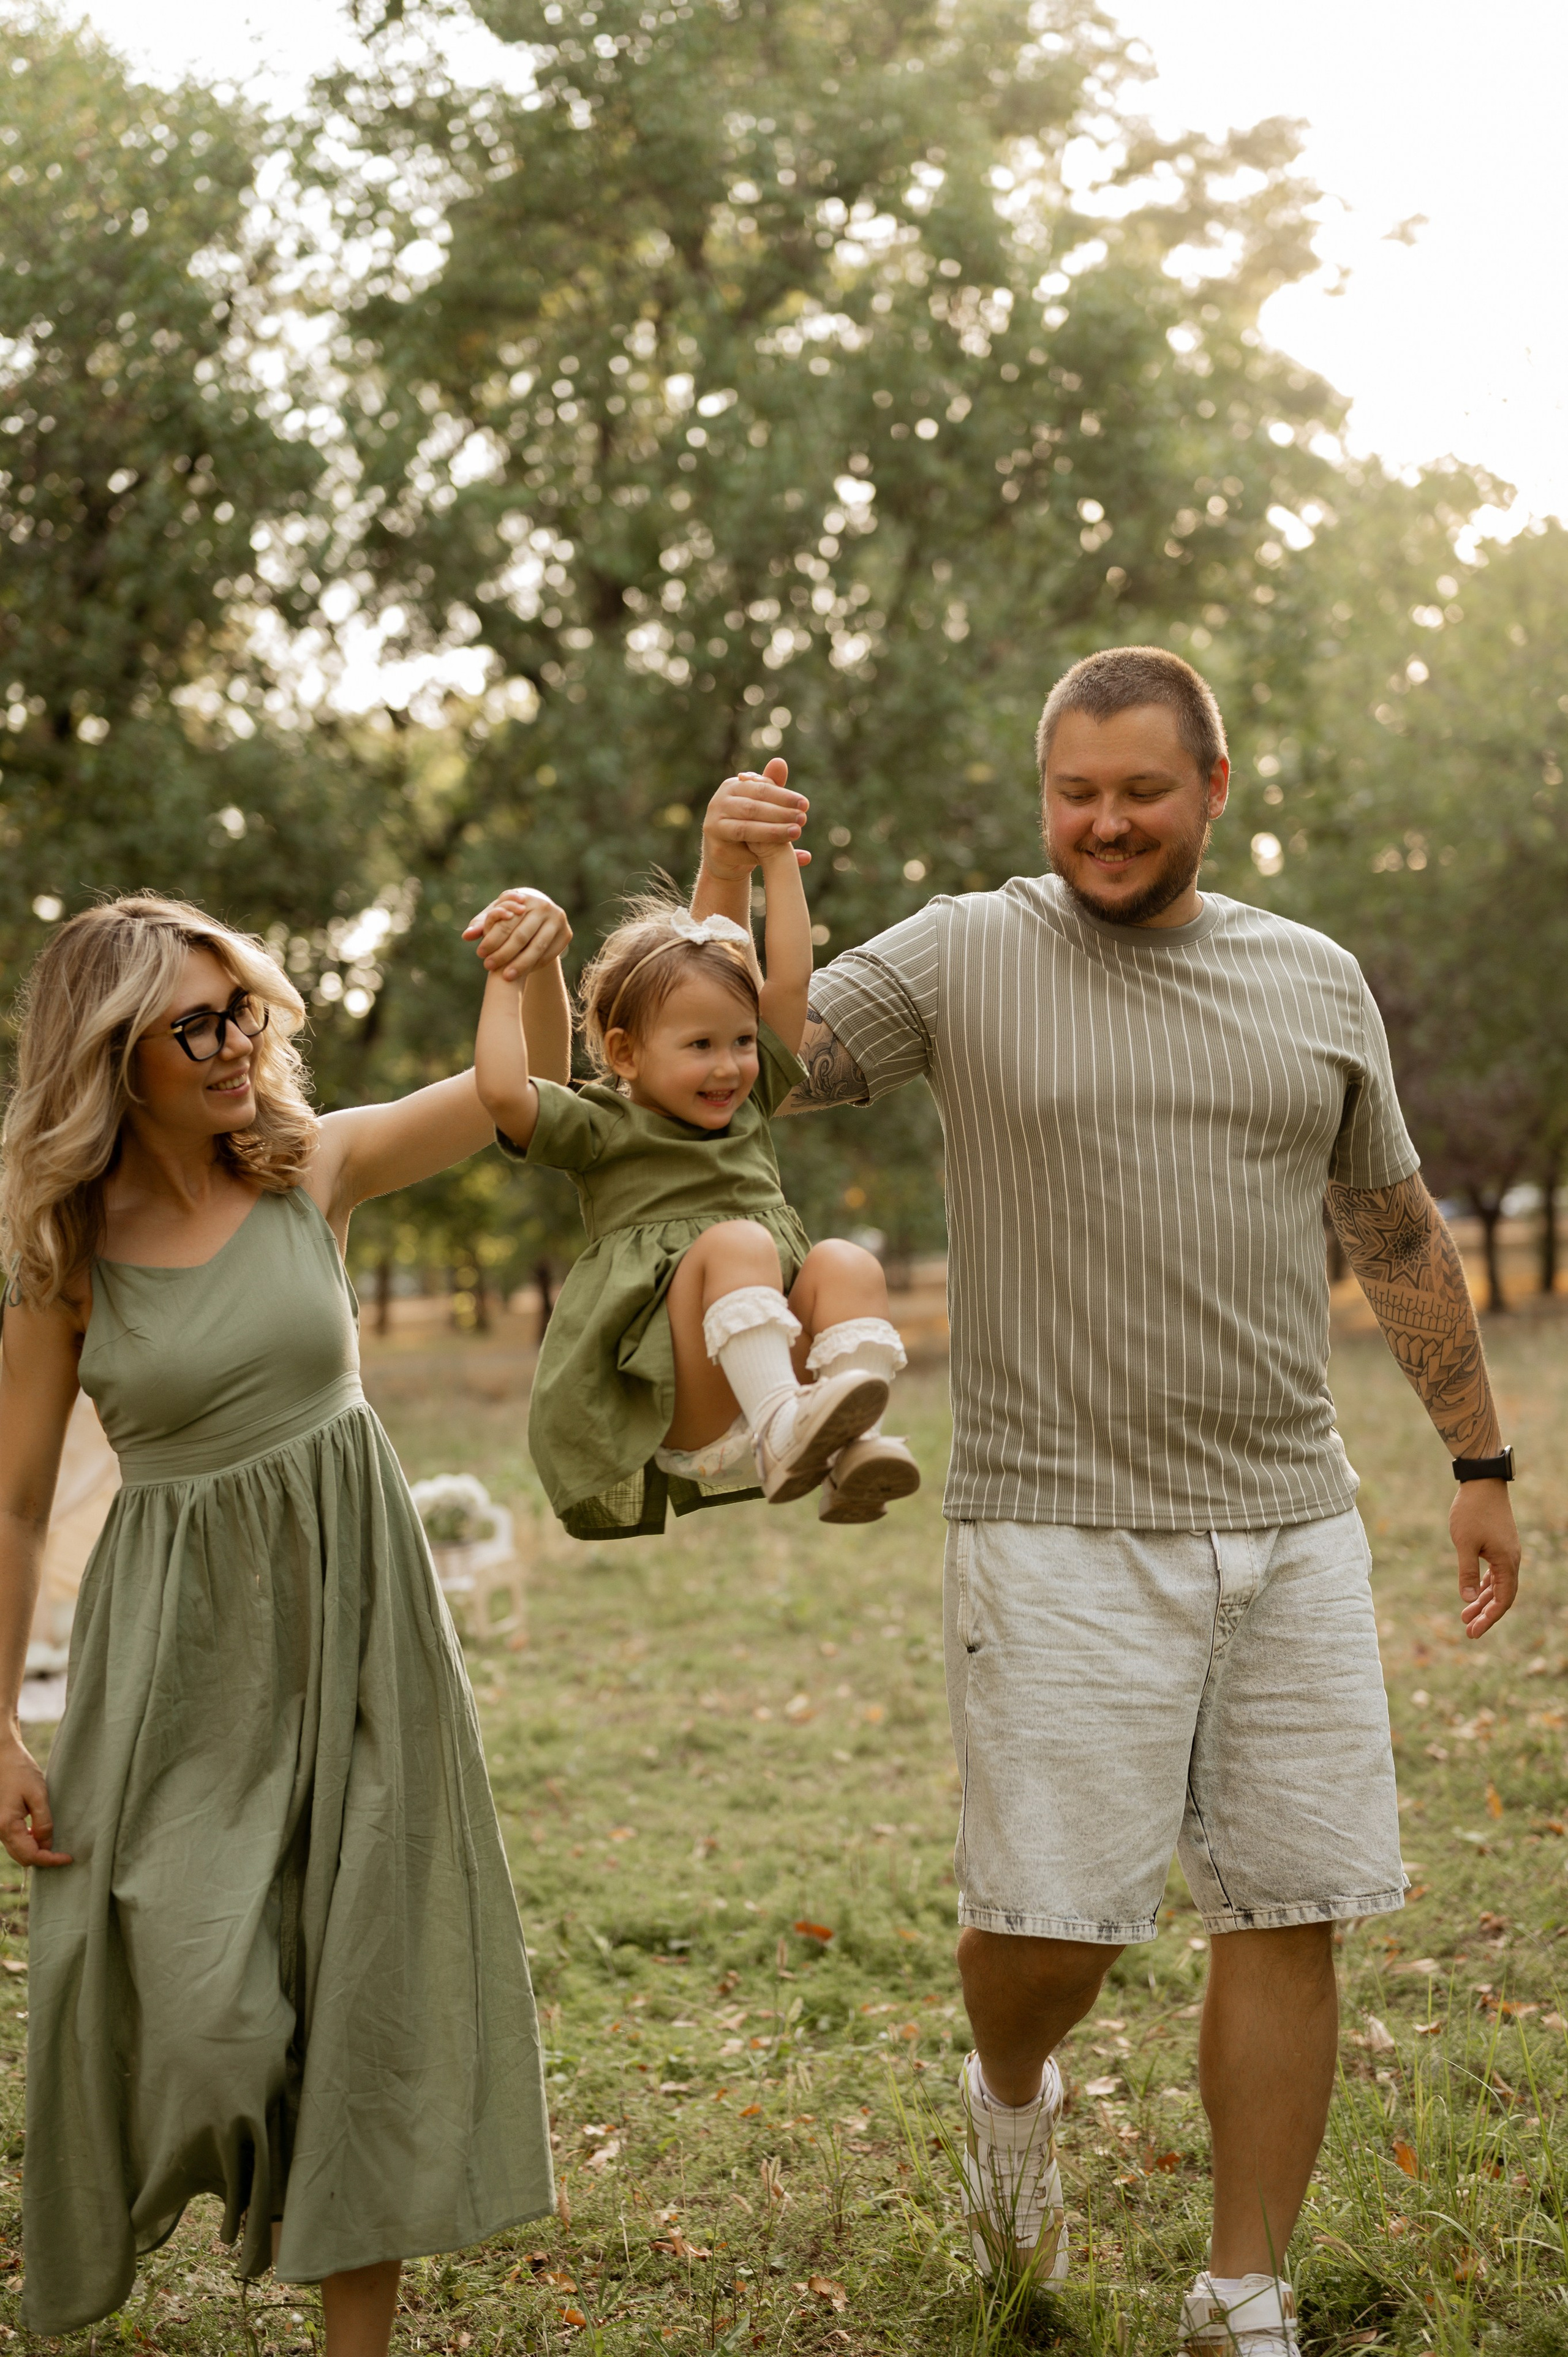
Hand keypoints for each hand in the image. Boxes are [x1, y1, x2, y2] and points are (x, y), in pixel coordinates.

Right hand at [0, 1733, 69, 1867]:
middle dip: (43, 1857)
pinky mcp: (0, 1821)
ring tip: (54, 1841)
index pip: (31, 1855)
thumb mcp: (38, 1795)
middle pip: (22, 1857)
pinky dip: (27, 1842)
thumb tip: (47, 1845)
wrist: (2, 1756)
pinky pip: (14, 1840)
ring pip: (17, 1850)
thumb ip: (43, 1823)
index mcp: (7, 1826)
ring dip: (35, 1850)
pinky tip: (39, 1832)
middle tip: (63, 1852)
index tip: (68, 1858)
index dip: (50, 1860)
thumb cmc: (20, 1771)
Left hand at [463, 889, 572, 982]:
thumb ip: (481, 924)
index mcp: (525, 898)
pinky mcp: (566, 934)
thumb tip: (466, 935)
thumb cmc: (512, 916)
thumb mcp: (496, 916)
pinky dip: (535, 965)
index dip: (492, 938)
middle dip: (504, 953)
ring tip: (506, 976)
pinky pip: (549, 954)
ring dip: (520, 964)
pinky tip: (522, 973)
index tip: (481, 953)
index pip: (507, 922)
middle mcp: (544, 907)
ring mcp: (558, 920)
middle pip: (521, 936)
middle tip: (489, 967)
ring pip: (537, 947)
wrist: (540, 913)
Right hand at [701, 758, 810, 881]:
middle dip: (780, 812)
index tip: (804, 804)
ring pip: (746, 828)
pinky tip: (782, 853)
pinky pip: (742, 851)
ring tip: (796, 833)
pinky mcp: (716, 849)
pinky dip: (763, 852)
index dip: (783, 796)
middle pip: (752, 806)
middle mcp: (718, 802)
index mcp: (732, 787)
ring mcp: (714, 825)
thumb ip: (771, 786)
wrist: (730, 856)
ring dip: (773, 831)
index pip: (760, 788)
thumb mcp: (762, 804)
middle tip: (803, 818)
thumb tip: (780, 762)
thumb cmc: (749, 824)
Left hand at [1450, 1478, 1520, 1638]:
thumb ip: (1466, 1571)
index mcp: (1506, 1562)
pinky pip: (1495, 1572)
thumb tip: (1466, 1598)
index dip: (1489, 1618)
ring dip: (1482, 1600)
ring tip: (1465, 1616)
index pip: (1502, 1600)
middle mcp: (1511, 1560)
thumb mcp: (1464, 1543)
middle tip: (1468, 1631)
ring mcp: (1506, 1552)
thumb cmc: (1472, 1511)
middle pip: (1502, 1596)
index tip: (1473, 1632)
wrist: (1482, 1482)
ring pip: (1497, 1585)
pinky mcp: (1499, 1545)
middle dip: (1485, 1615)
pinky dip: (1484, 1585)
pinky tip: (1473, 1594)